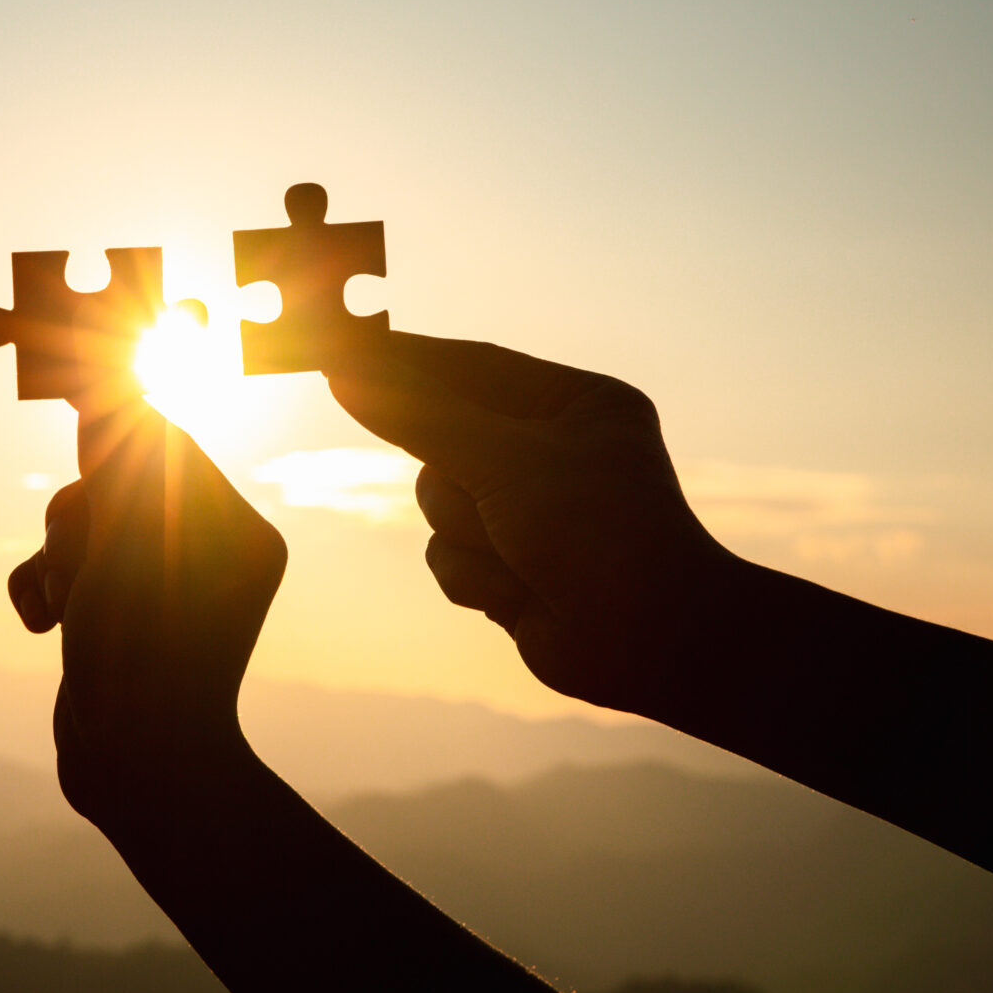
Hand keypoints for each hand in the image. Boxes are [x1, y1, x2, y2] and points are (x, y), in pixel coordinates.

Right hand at [7, 398, 286, 822]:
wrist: (139, 771)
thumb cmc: (145, 652)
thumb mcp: (130, 534)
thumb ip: (117, 454)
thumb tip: (104, 388)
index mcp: (238, 530)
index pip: (162, 442)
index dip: (108, 439)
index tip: (71, 429)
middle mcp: (207, 556)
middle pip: (110, 482)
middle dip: (78, 516)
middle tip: (84, 565)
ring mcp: (158, 593)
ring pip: (77, 528)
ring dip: (56, 556)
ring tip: (65, 606)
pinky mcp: (113, 623)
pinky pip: (64, 574)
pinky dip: (43, 588)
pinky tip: (45, 626)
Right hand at [327, 331, 735, 716]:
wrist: (653, 643)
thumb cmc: (600, 534)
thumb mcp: (504, 461)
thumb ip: (421, 417)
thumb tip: (345, 371)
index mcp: (575, 404)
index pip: (471, 365)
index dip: (405, 360)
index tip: (339, 349)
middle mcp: (552, 452)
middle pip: (441, 439)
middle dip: (455, 477)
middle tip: (458, 485)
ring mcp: (529, 512)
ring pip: (437, 502)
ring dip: (468, 535)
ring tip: (522, 557)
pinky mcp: (511, 565)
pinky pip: (446, 555)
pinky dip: (474, 576)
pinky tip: (521, 595)